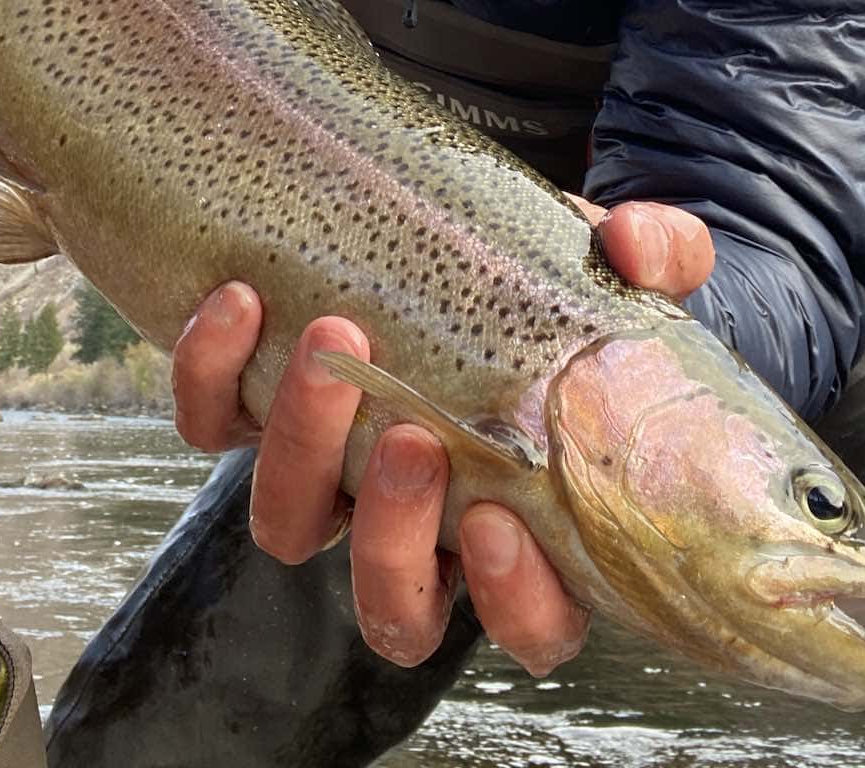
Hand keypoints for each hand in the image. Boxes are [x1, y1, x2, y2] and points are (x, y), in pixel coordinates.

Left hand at [172, 199, 713, 671]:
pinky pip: (210, 424)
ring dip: (299, 449)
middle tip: (410, 436)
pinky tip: (238, 298)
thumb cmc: (555, 284)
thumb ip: (653, 254)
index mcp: (526, 518)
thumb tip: (634, 244)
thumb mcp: (620, 266)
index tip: (502, 524)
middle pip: (393, 600)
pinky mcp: (254, 412)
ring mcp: (330, 473)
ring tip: (330, 346)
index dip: (513, 602)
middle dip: (391, 534)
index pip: (531, 623)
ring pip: (288, 528)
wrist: (467, 241)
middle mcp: (421, 521)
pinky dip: (210, 371)